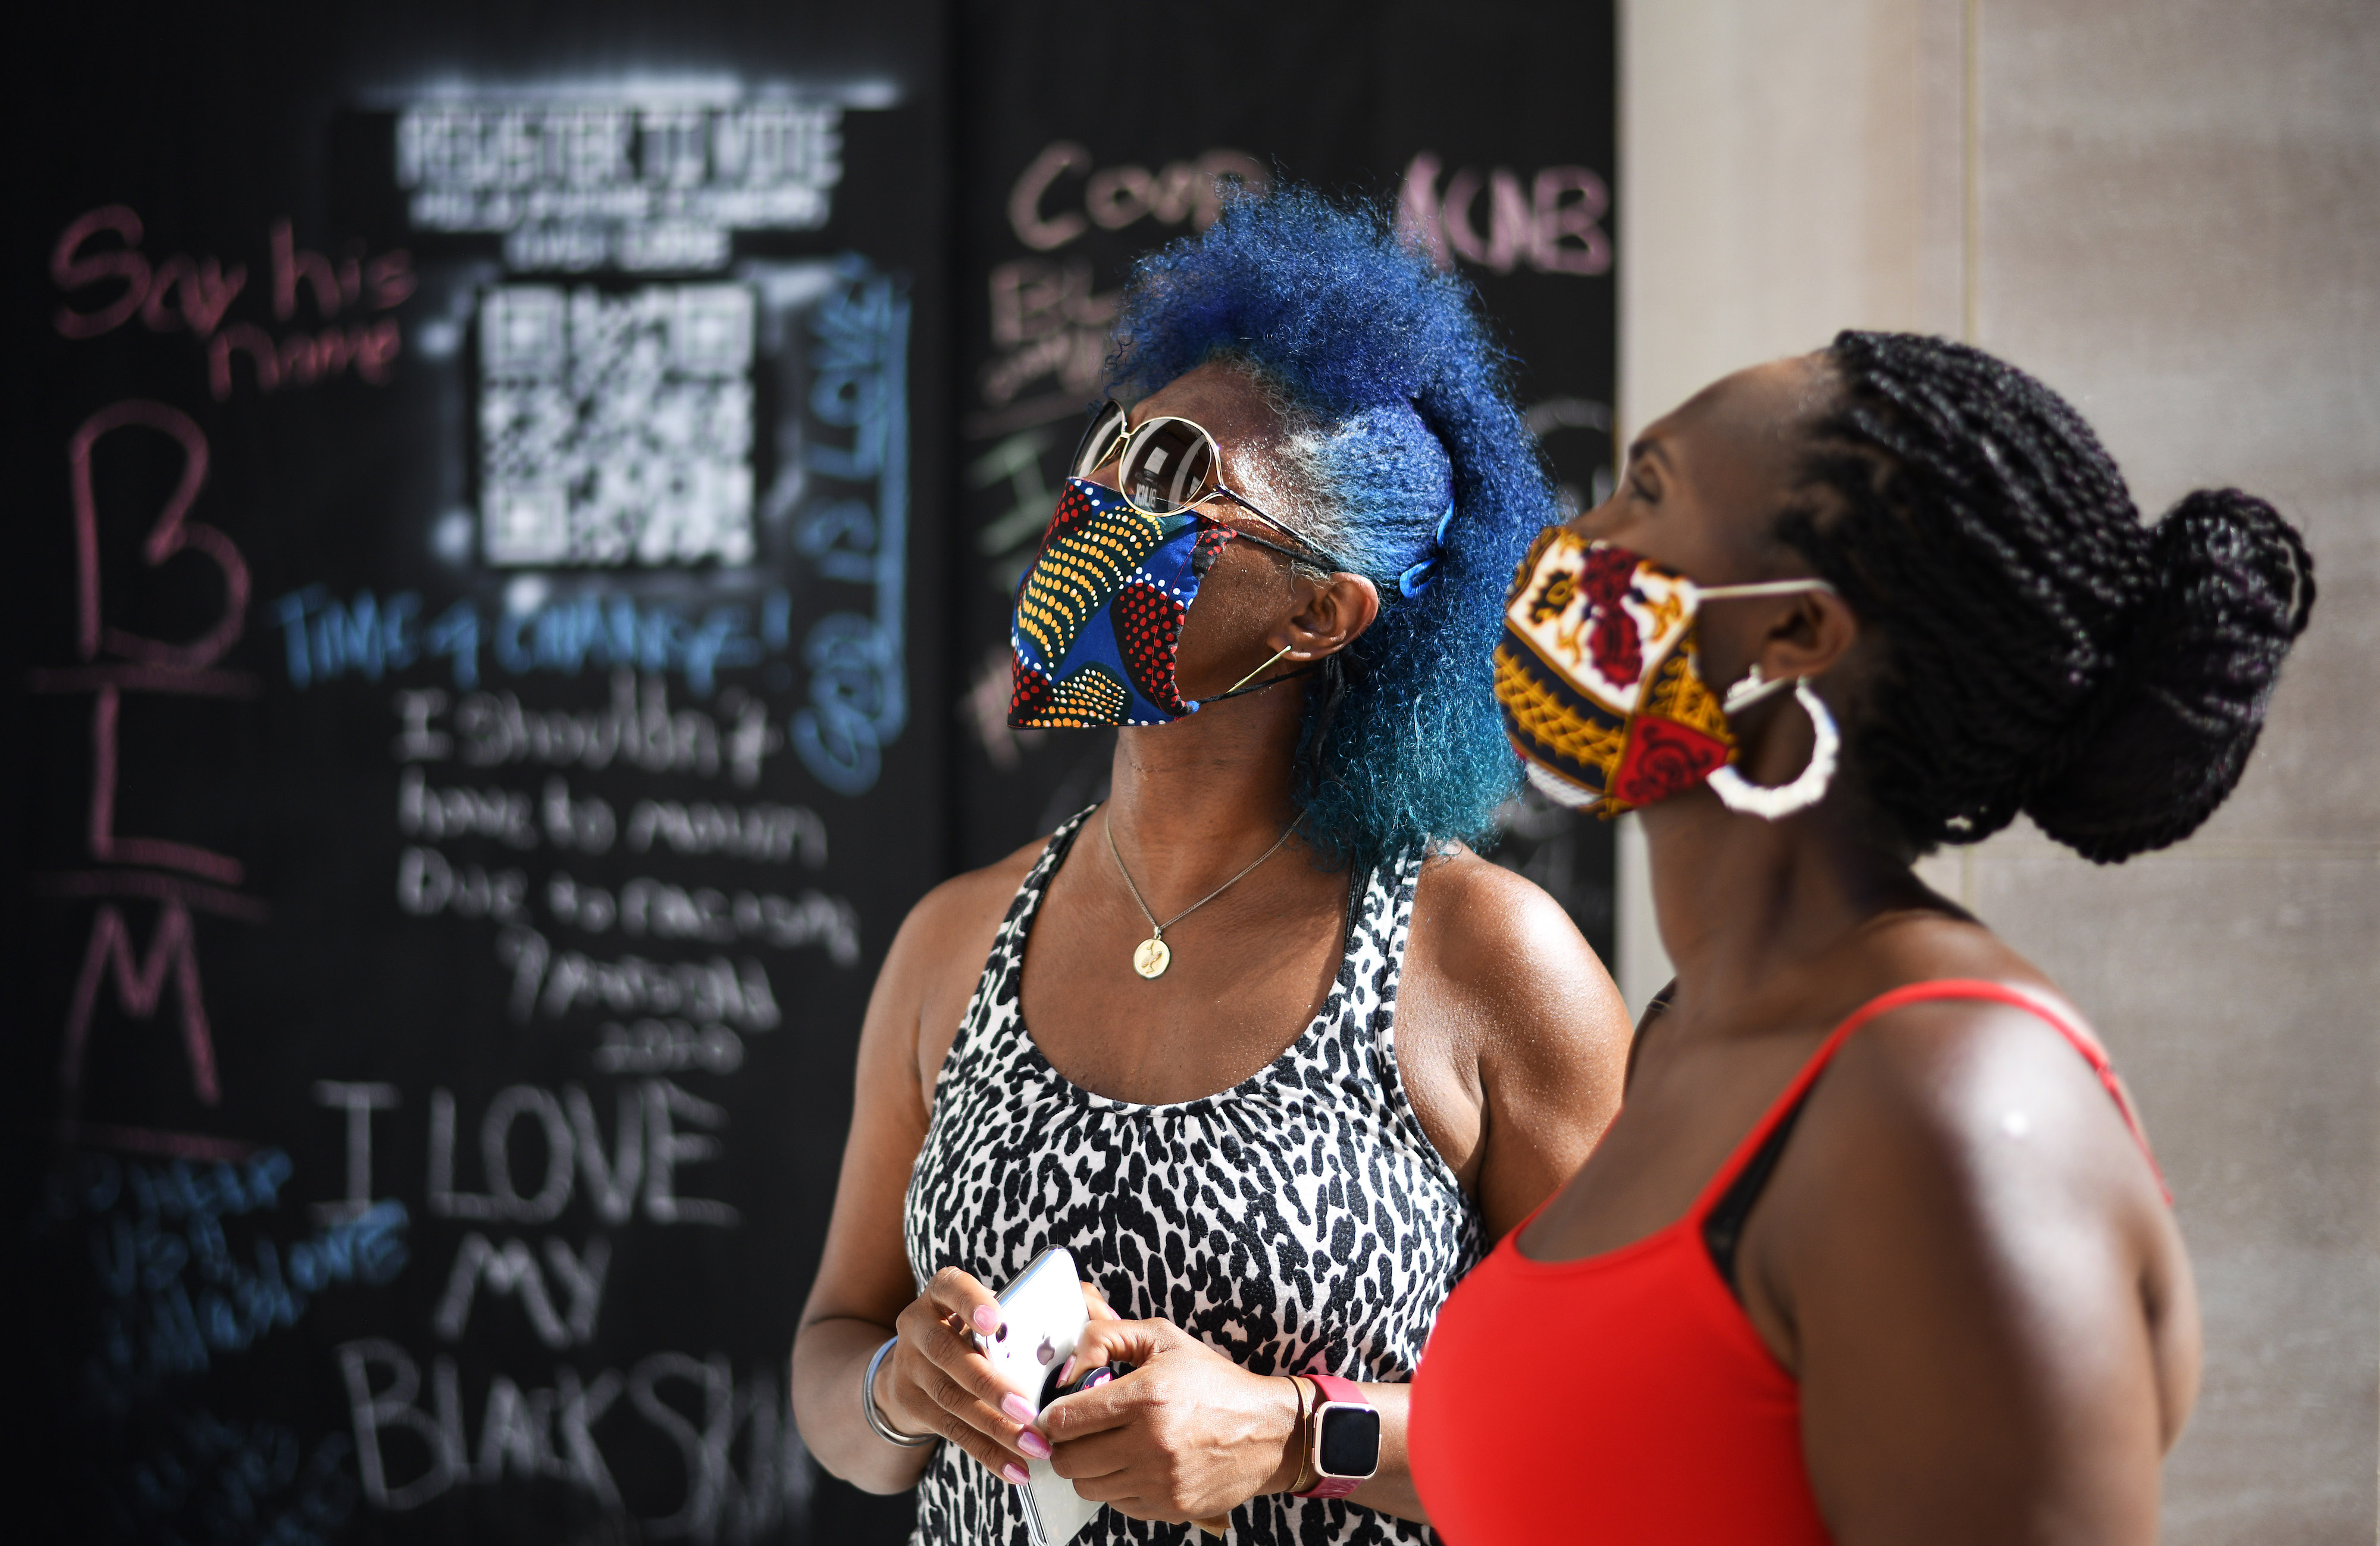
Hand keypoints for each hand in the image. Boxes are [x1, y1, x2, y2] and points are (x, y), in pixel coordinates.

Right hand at [877, 1266, 1052, 1485]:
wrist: (914, 1365)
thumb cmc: (975, 1331)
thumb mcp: (992, 1309)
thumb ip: (1040, 1305)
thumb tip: (1098, 1312)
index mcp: (943, 1293)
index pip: (952, 1287)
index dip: (971, 1303)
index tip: (995, 1319)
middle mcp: (919, 1325)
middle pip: (950, 1354)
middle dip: (991, 1385)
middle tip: (1029, 1409)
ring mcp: (909, 1367)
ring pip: (953, 1400)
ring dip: (997, 1428)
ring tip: (1037, 1446)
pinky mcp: (911, 1405)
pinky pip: (953, 1433)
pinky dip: (988, 1453)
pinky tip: (1017, 1469)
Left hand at [1038, 1316, 1300, 1523]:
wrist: (1267, 1431)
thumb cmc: (1212, 1382)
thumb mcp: (1163, 1339)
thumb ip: (1105, 1337)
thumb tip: (1066, 1365)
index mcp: (1146, 1397)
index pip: (1065, 1419)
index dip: (1052, 1416)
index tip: (1058, 1412)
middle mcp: (1151, 1444)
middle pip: (1068, 1460)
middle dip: (1064, 1444)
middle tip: (1078, 1431)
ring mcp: (1160, 1481)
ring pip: (1087, 1487)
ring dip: (1087, 1467)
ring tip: (1107, 1446)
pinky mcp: (1169, 1507)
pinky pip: (1115, 1504)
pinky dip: (1115, 1486)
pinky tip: (1133, 1464)